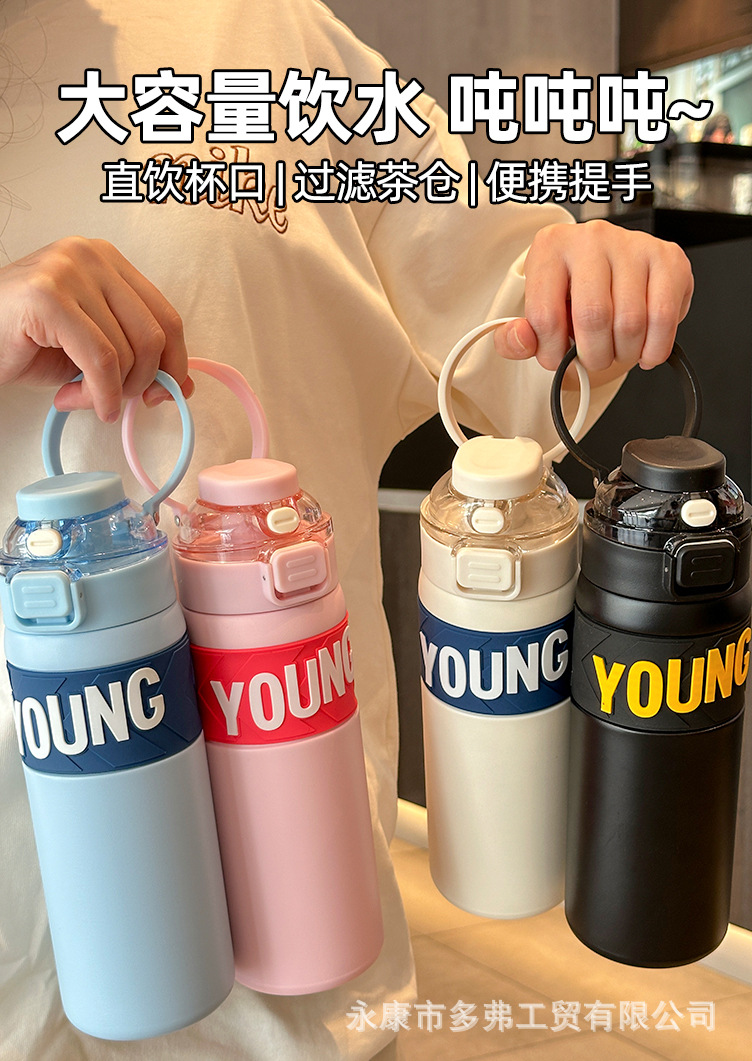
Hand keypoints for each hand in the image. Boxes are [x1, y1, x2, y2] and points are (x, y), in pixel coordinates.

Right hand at [0, 236, 190, 421]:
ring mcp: (69, 271)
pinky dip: (100, 394)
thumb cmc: (28, 340)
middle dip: (141, 382)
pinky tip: (79, 402)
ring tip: (79, 397)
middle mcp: (92, 257)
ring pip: (126, 352)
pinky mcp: (49, 296)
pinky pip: (100, 360)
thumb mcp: (94, 348)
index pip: (167, 317)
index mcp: (109, 262)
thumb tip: (183, 386)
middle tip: (114, 400)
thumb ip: (137, 357)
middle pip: (154, 335)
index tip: (162, 392)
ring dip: (109, 393)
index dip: (173, 363)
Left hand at [494, 220, 693, 385]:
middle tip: (593, 359)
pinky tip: (644, 351)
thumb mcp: (535, 319)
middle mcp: (590, 237)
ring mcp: (632, 243)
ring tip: (617, 350)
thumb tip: (521, 339)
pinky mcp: (667, 257)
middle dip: (593, 356)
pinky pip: (664, 317)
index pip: (545, 316)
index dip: (552, 353)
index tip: (558, 359)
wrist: (611, 275)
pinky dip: (654, 347)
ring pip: (631, 322)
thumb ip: (516, 338)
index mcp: (550, 247)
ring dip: (624, 353)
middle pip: (593, 317)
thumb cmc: (571, 299)